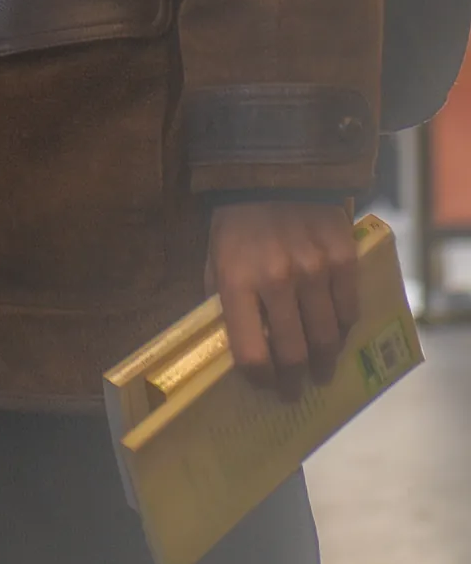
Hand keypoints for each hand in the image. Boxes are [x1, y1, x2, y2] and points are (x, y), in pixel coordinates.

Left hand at [207, 200, 357, 399]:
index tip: (263, 386)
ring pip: (326, 337)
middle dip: (294, 381)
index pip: (250, 352)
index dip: (259, 379)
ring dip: (323, 364)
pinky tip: (336, 337)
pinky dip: (343, 331)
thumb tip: (233, 347)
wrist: (275, 170)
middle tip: (294, 392)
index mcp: (236, 280)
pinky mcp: (342, 257)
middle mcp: (276, 278)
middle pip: (293, 352)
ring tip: (319, 373)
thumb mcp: (215, 258)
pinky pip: (348, 310)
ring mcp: (313, 268)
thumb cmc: (239, 222)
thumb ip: (222, 300)